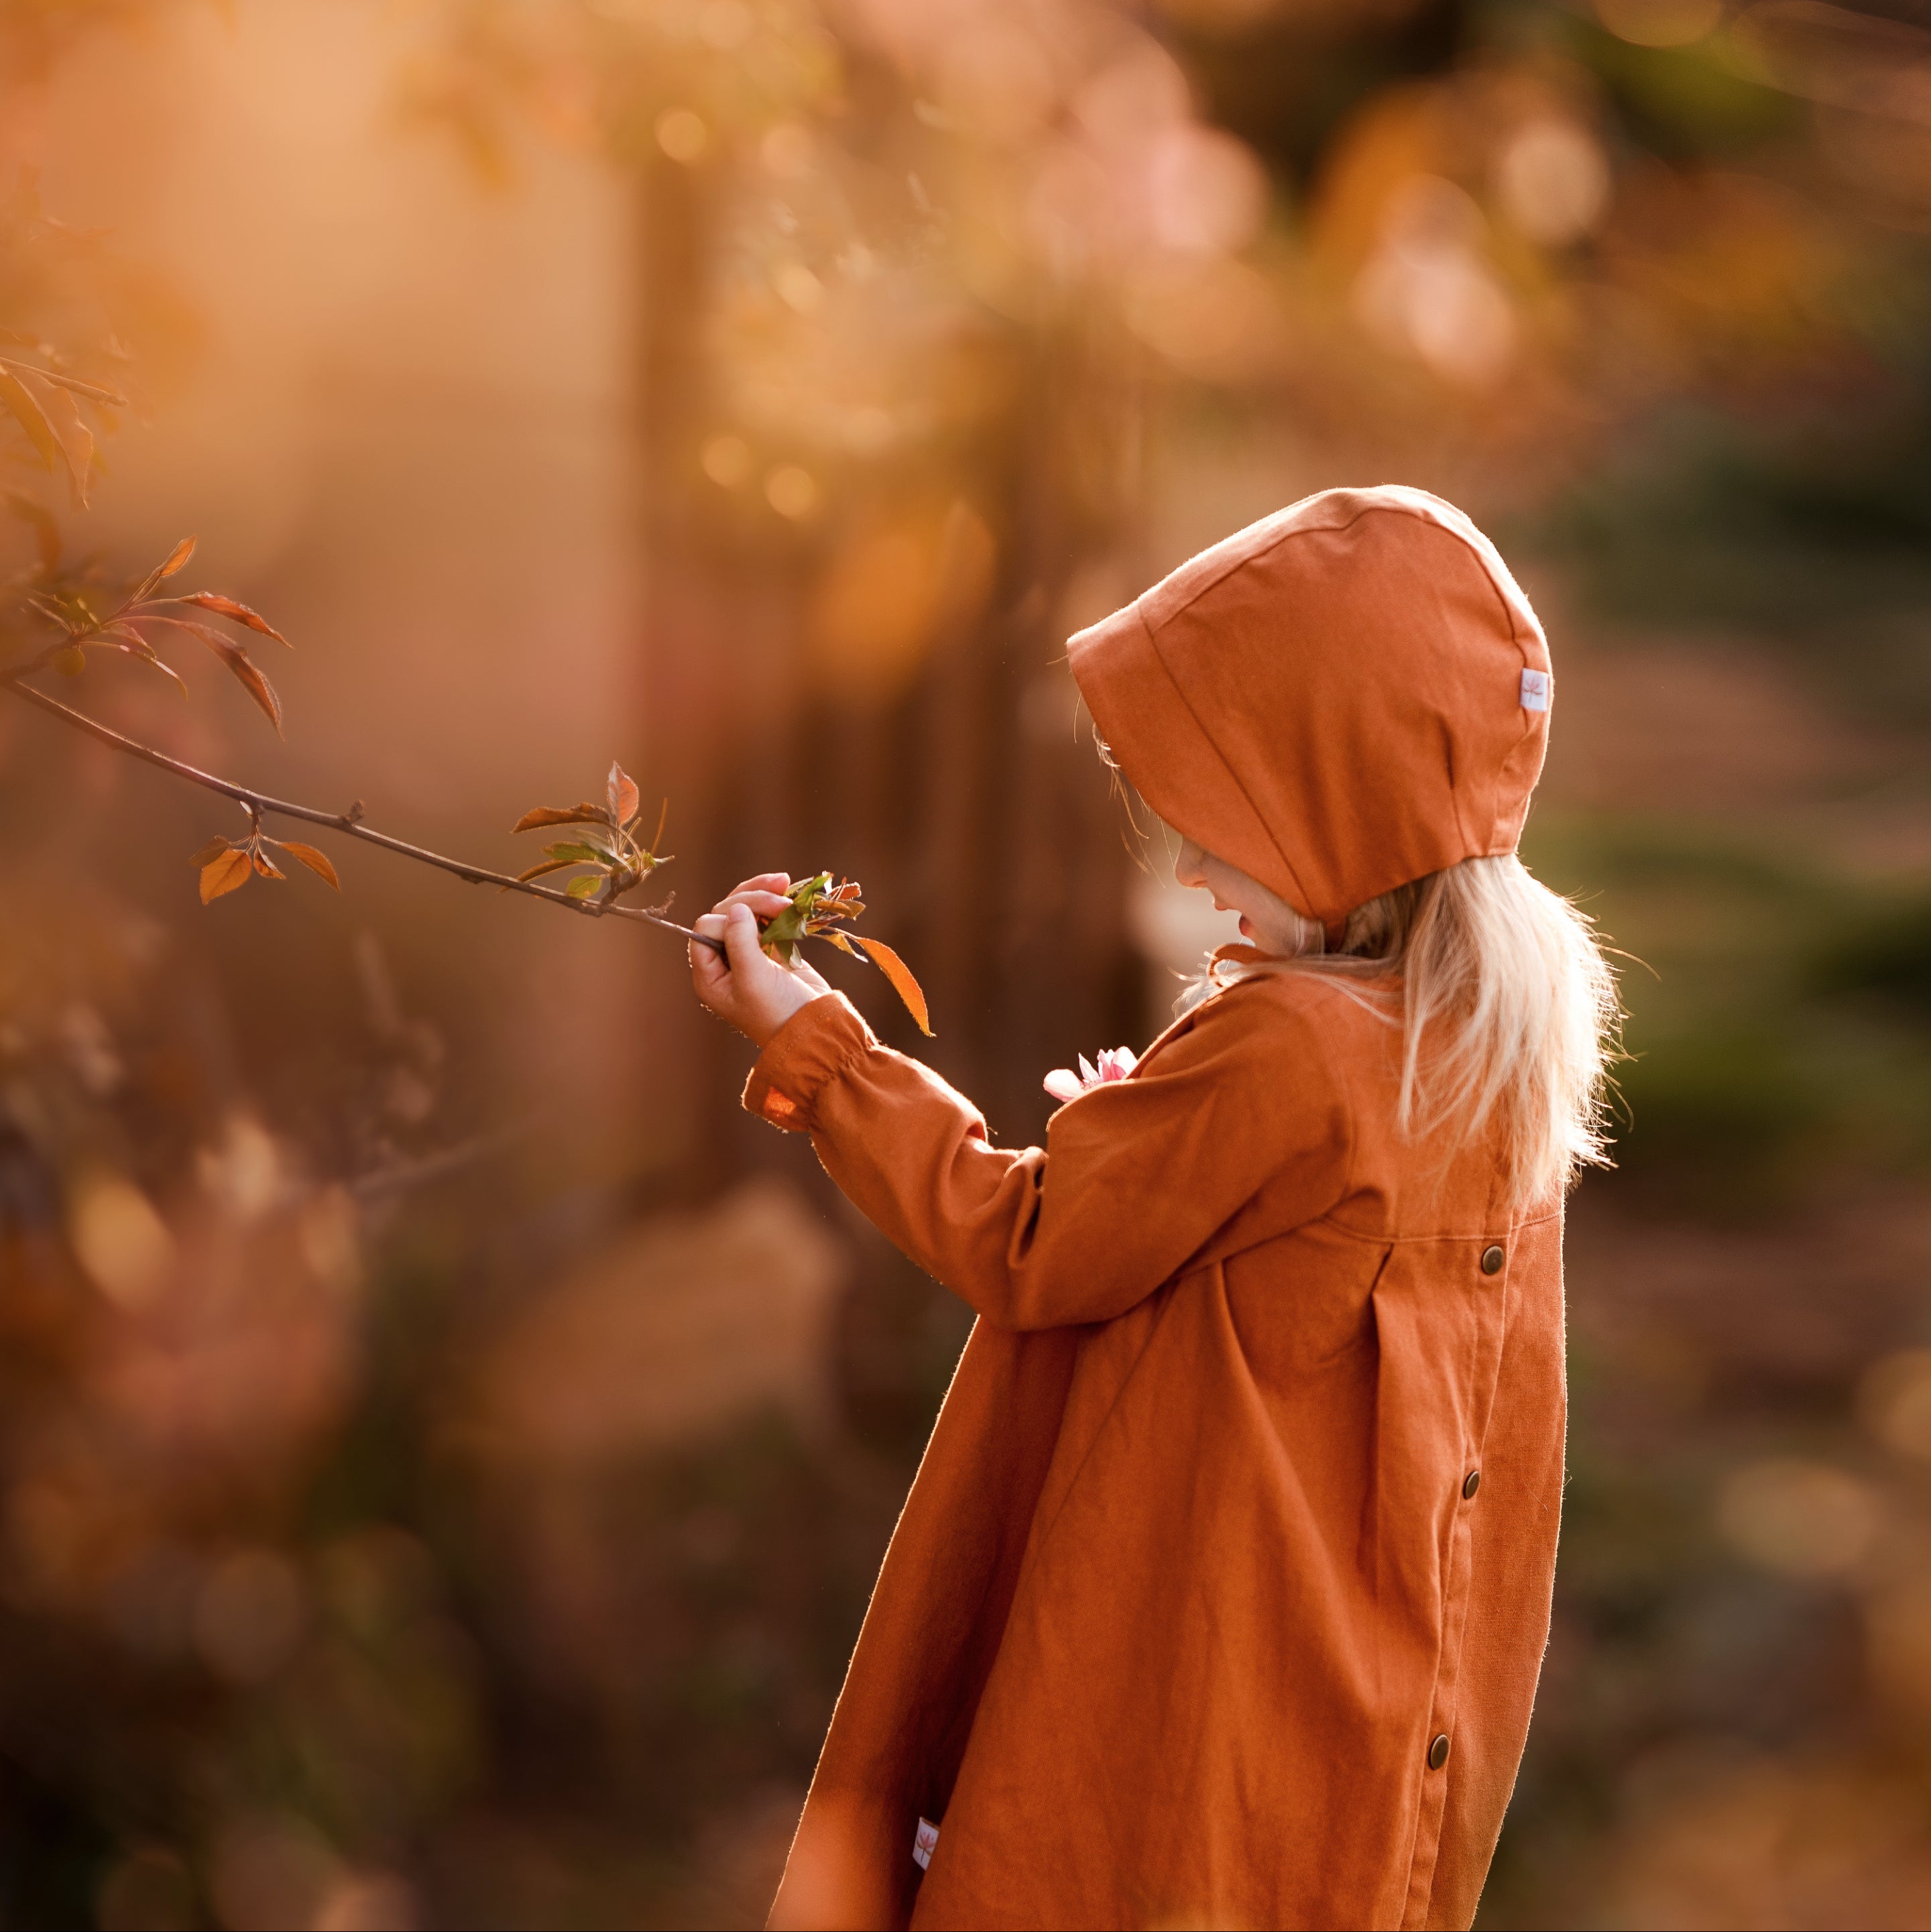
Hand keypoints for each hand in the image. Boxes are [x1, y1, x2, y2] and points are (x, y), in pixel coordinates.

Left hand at [690, 872, 833, 1046]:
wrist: (816, 1030)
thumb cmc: (779, 1013)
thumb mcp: (754, 980)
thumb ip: (740, 942)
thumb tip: (736, 907)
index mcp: (710, 975)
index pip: (705, 929)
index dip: (729, 920)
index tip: (757, 926)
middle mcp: (724, 963)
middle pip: (726, 915)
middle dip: (751, 901)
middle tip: (781, 897)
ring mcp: (749, 954)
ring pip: (746, 911)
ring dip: (763, 895)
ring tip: (784, 882)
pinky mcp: (772, 949)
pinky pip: (767, 918)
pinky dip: (776, 905)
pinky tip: (789, 897)